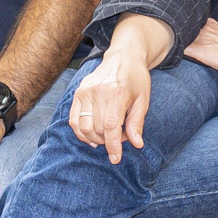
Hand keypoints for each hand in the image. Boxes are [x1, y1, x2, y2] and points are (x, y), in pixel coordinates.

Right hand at [69, 21, 166, 162]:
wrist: (123, 58)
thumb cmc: (136, 80)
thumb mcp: (143, 100)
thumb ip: (137, 122)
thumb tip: (137, 144)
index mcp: (117, 93)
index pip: (111, 126)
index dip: (113, 145)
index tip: (115, 159)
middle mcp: (98, 92)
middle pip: (97, 128)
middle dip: (108, 140)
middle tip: (121, 136)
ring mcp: (85, 91)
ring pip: (84, 127)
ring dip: (95, 139)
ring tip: (108, 135)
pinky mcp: (78, 93)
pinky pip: (74, 120)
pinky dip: (81, 133)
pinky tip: (92, 136)